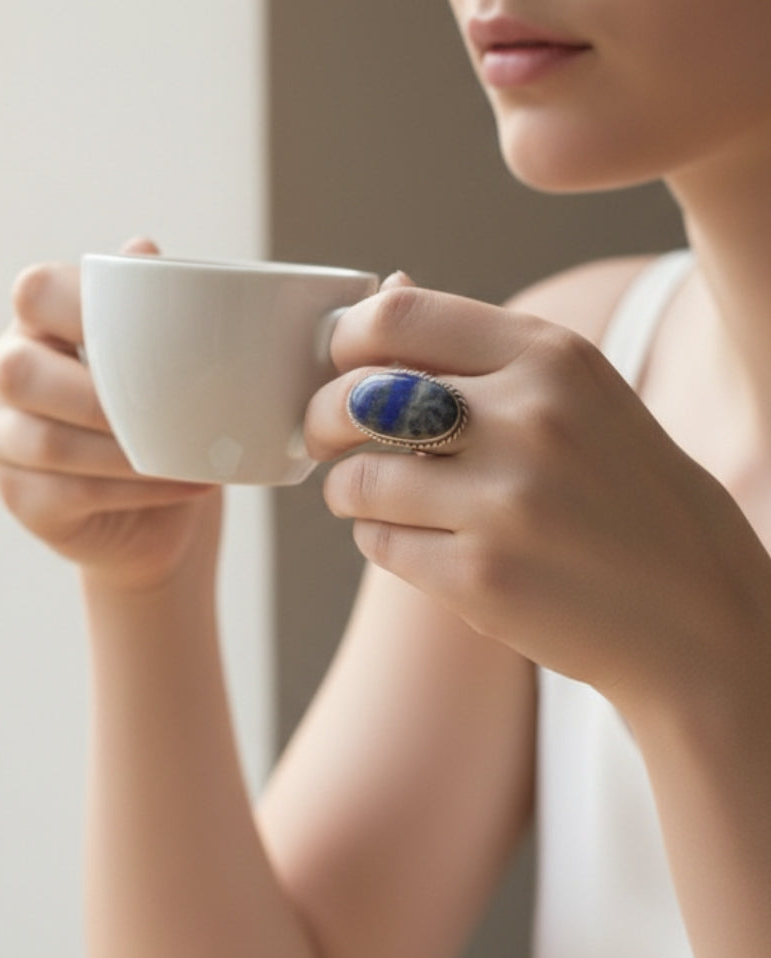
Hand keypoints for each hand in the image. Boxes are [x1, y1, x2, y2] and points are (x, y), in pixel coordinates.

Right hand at [0, 237, 220, 592]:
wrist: (164, 511)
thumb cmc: (160, 417)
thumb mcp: (165, 360)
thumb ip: (150, 306)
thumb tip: (141, 248)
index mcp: (36, 322)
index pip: (35, 293)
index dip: (84, 305)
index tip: (152, 335)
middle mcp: (2, 373)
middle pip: (19, 372)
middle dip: (99, 397)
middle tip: (170, 411)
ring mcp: (0, 439)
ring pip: (49, 442)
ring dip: (128, 452)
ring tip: (189, 456)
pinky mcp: (19, 497)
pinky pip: (72, 491)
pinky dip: (136, 489)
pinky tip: (180, 484)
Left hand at [304, 274, 770, 714]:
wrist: (696, 612)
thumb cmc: (623, 494)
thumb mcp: (578, 394)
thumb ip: (480, 348)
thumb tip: (388, 286)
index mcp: (551, 356)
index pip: (398, 315)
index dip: (344, 341)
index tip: (338, 368)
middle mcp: (528, 419)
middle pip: (356, 395)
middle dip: (319, 418)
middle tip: (324, 438)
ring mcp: (504, 502)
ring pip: (356, 479)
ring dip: (349, 490)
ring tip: (378, 497)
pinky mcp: (479, 577)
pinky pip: (376, 543)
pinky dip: (380, 539)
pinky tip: (419, 541)